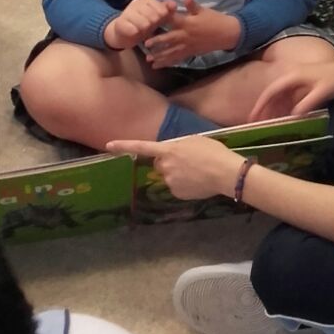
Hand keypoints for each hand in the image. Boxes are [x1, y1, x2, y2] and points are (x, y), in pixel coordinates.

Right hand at [103, 0, 177, 51]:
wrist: (123, 33)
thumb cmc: (143, 23)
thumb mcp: (157, 16)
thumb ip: (166, 10)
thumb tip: (174, 5)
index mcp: (146, 0)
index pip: (160, 7)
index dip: (162, 16)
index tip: (159, 20)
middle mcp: (136, 3)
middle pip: (152, 16)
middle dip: (153, 24)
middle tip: (149, 27)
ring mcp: (127, 12)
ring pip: (143, 23)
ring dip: (144, 29)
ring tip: (142, 30)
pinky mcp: (120, 23)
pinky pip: (132, 29)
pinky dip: (135, 32)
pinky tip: (134, 32)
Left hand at [106, 134, 241, 199]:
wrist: (225, 173)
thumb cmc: (213, 152)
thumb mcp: (195, 140)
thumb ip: (179, 145)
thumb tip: (174, 153)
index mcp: (168, 150)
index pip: (142, 146)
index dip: (124, 146)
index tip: (108, 145)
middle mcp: (164, 166)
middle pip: (159, 163)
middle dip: (168, 162)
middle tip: (188, 160)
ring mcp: (170, 181)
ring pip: (169, 176)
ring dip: (178, 173)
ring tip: (197, 171)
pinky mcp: (177, 193)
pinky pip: (176, 187)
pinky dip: (185, 184)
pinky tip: (198, 181)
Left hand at [143, 0, 240, 67]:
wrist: (227, 34)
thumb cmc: (215, 20)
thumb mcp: (204, 10)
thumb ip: (192, 5)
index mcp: (188, 23)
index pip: (172, 19)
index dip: (162, 18)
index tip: (151, 18)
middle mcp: (186, 35)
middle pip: (169, 39)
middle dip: (157, 41)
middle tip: (145, 44)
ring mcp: (188, 46)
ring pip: (171, 51)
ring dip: (160, 55)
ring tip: (149, 59)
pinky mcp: (190, 52)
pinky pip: (177, 58)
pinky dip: (168, 62)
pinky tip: (159, 66)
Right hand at [249, 57, 333, 122]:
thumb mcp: (321, 92)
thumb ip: (307, 103)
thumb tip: (292, 116)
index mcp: (292, 75)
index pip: (271, 90)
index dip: (261, 104)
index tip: (254, 117)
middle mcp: (290, 75)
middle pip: (272, 92)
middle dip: (264, 107)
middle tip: (256, 123)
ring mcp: (295, 78)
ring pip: (279, 94)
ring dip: (273, 107)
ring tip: (268, 122)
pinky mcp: (300, 83)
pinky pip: (287, 95)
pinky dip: (282, 105)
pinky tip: (283, 116)